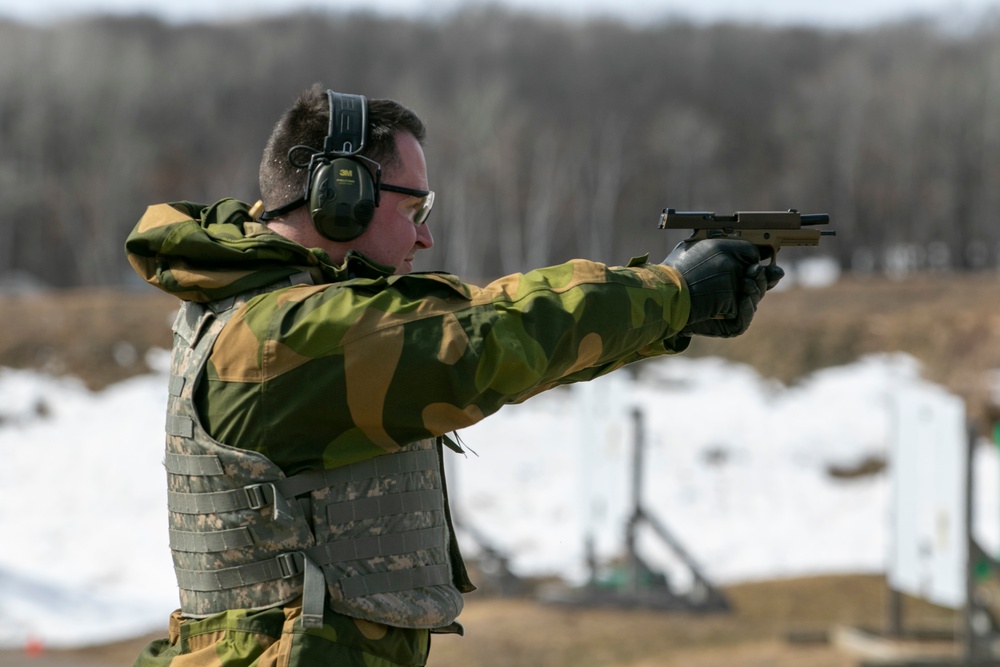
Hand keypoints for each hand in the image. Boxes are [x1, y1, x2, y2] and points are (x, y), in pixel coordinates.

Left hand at [662, 239, 783, 337]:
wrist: (672, 292)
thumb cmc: (690, 268)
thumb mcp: (719, 250)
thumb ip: (744, 251)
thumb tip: (766, 258)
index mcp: (727, 275)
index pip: (753, 274)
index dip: (765, 271)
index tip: (771, 264)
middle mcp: (728, 293)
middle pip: (758, 287)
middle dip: (761, 279)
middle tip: (755, 272)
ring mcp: (727, 311)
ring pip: (753, 302)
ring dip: (755, 291)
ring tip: (747, 284)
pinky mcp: (726, 326)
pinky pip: (743, 321)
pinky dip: (747, 309)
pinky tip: (744, 299)